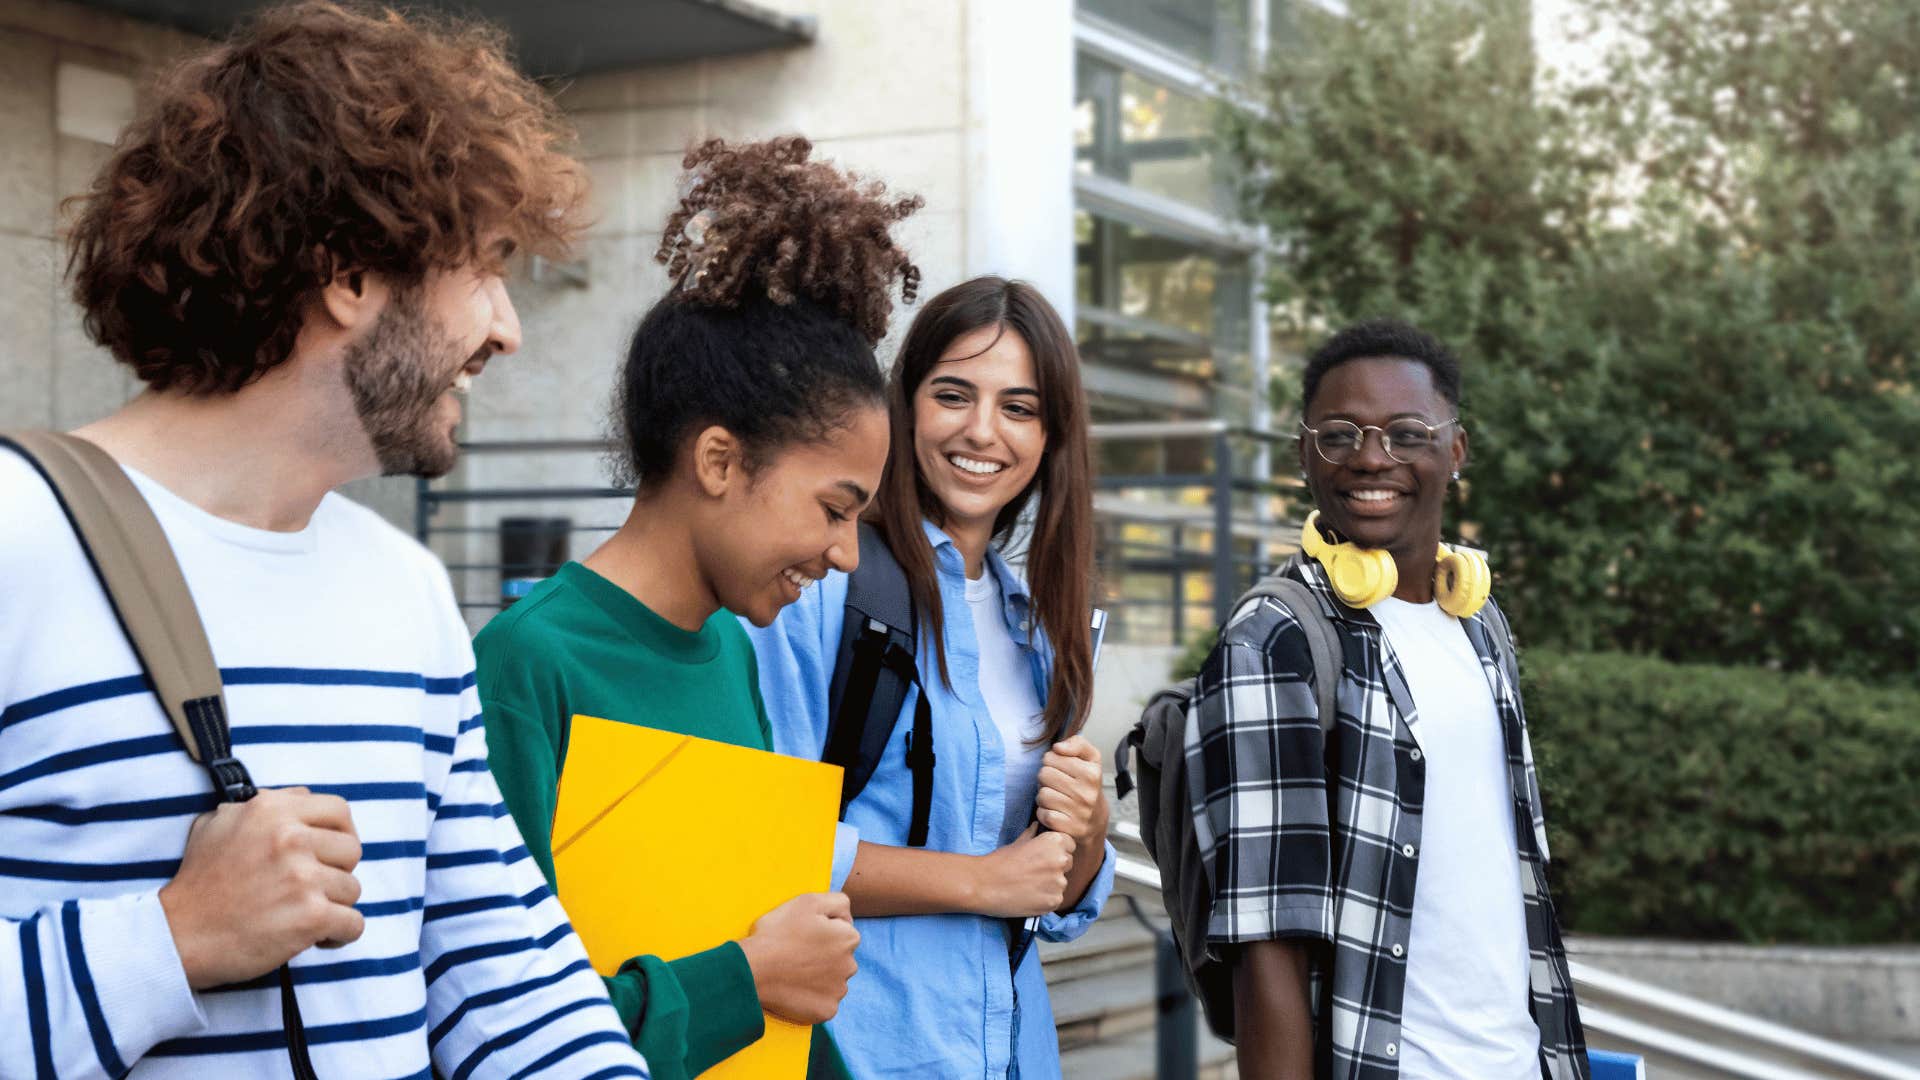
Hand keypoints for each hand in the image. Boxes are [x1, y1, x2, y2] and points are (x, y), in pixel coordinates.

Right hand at [158, 787, 363, 989]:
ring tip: (301, 914)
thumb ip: (261, 805)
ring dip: (333, 906)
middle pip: (351, 851)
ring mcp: (303, 877)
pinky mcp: (311, 916)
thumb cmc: (198, 884)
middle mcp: (291, 838)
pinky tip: (317, 937)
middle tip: (309, 889)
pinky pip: (354, 924)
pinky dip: (339, 934)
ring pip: (352, 889)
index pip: (339, 810)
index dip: (339, 833)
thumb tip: (299, 799)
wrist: (176, 937)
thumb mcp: (218, 825)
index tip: (328, 853)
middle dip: (335, 872)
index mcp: (272, 810)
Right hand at [738, 892, 859, 1024]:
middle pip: (840, 958)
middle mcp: (851, 966)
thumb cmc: (777, 933)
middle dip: (824, 955)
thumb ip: (838, 902)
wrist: (752, 970)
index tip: (803, 934)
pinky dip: (812, 998)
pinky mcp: (827, 1011)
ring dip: (819, 977)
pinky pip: (823, 1002)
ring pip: (833, 980)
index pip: (843, 931)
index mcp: (849, 938)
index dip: (822, 930)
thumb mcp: (808, 901)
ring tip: (793, 972)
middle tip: (796, 954)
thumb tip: (848, 916)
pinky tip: (794, 989)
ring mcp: (839, 991)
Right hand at [970, 824, 1074, 917]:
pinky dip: (1046, 899)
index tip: (1044, 855)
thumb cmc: (999, 862)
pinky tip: (1029, 896)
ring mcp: (1059, 883)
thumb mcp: (1018, 843)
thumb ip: (1033, 834)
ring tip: (1029, 885)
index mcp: (1054, 841)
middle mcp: (1061, 860)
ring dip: (1051, 884)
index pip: (1069, 844)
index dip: (1057, 849)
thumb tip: (1038, 826)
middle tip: (1034, 871)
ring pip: (1062, 882)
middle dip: (1055, 866)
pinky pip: (1056, 899)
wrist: (983, 885)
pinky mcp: (1054, 901)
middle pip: (1067, 863)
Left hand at [1035, 736, 1108, 847]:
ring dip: (1044, 796)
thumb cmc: (1088, 785)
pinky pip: (1043, 814)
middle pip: (1044, 775)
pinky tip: (1054, 811)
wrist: (1095, 820)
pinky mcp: (1069, 828)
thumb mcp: (1090, 759)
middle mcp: (1087, 793)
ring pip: (1042, 795)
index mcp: (1091, 773)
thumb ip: (1077, 743)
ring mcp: (1079, 813)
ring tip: (1055, 797)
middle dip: (1046, 778)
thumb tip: (1058, 747)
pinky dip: (1044, 812)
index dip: (1051, 761)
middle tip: (1056, 784)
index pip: (1051, 757)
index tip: (1060, 769)